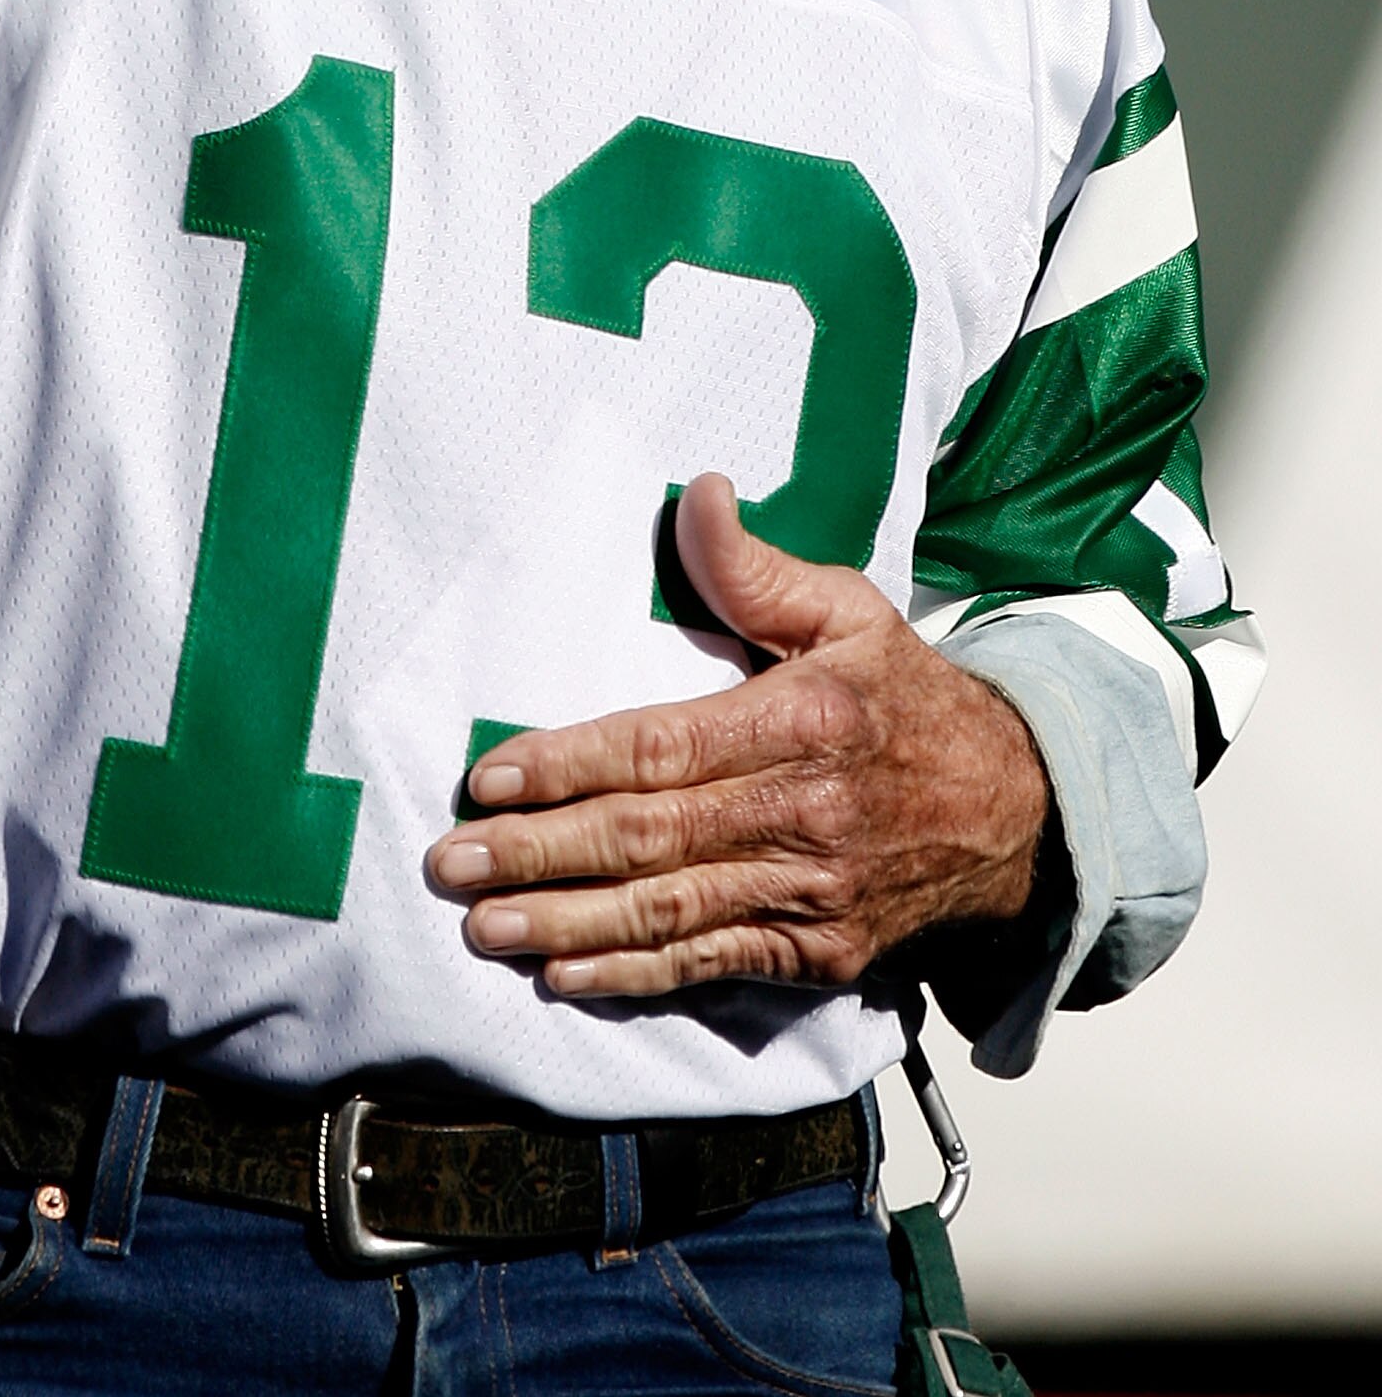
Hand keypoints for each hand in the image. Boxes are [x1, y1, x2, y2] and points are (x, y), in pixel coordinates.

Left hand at [425, 474, 1047, 997]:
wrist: (1018, 814)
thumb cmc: (909, 700)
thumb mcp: (848, 611)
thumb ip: (755, 568)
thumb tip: (698, 494)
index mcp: (803, 720)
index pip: (662, 747)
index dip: (569, 765)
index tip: (489, 778)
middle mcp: (804, 813)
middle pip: (649, 838)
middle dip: (540, 852)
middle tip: (452, 862)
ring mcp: (812, 893)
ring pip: (669, 912)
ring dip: (567, 923)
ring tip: (483, 927)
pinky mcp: (820, 952)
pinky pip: (712, 964)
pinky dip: (635, 976)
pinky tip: (565, 975)